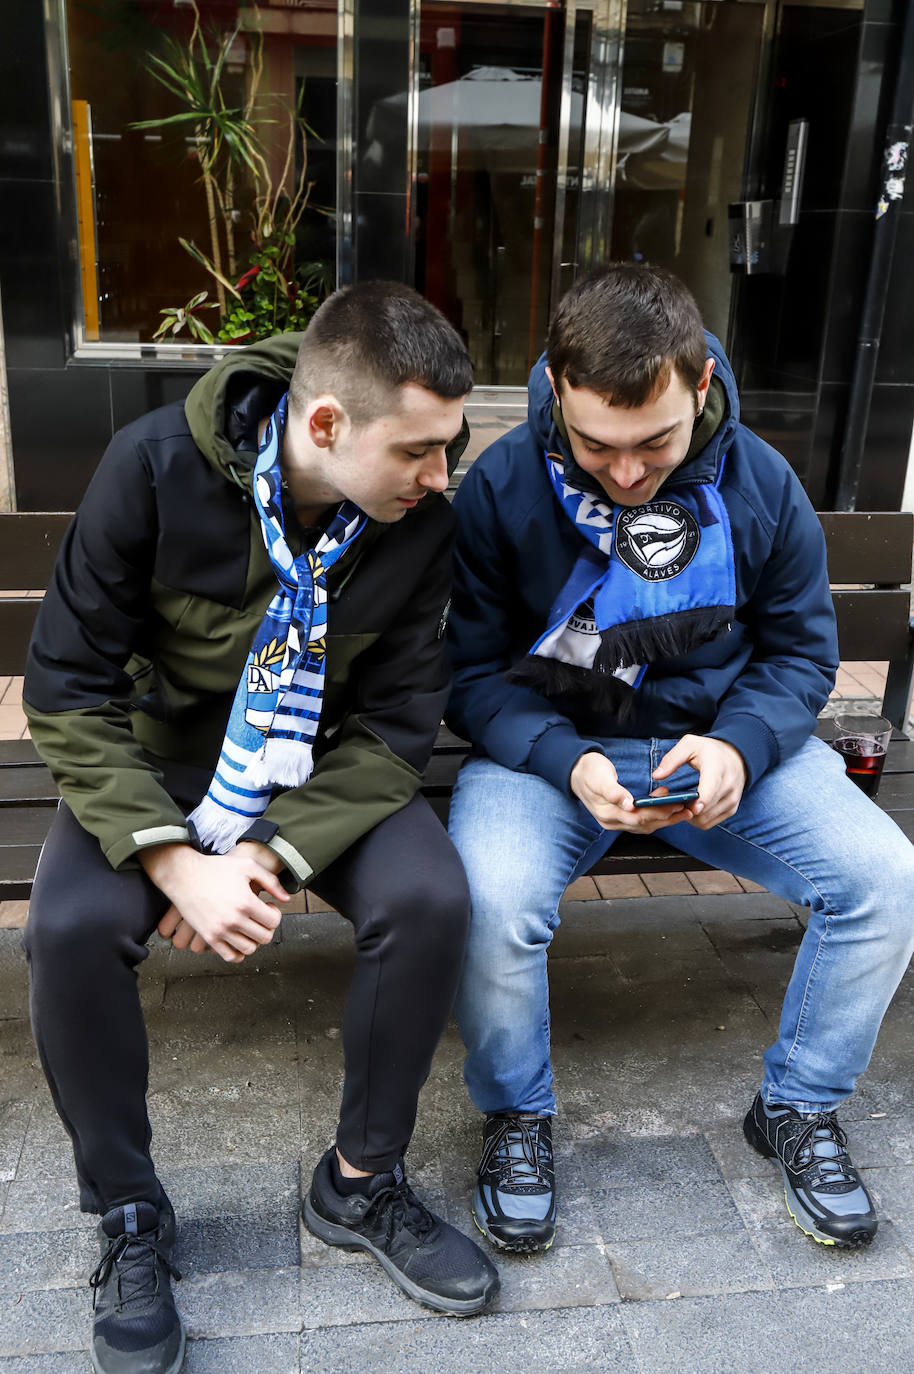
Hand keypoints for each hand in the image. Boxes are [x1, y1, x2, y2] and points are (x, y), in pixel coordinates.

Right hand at [142, 841, 288, 962]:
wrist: (183, 875)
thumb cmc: (216, 867)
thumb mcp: (247, 866)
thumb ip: (271, 881)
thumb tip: (287, 899)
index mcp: (246, 902)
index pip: (273, 921)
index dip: (275, 914)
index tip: (267, 906)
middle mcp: (234, 919)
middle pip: (264, 937)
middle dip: (266, 927)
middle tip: (259, 916)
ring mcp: (220, 931)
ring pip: (249, 949)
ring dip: (253, 939)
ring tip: (248, 925)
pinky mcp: (209, 937)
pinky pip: (230, 956)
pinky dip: (238, 952)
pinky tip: (237, 938)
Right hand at [569, 751, 700, 832]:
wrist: (575, 772)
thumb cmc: (588, 771)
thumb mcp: (599, 776)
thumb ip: (612, 790)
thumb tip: (627, 804)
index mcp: (607, 813)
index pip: (638, 818)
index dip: (658, 813)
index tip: (676, 805)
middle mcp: (611, 821)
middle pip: (644, 824)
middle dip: (667, 817)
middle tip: (687, 809)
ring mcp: (615, 821)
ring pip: (644, 825)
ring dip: (664, 819)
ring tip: (683, 811)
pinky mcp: (619, 817)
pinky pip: (641, 822)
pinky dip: (656, 817)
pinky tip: (667, 808)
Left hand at [651, 734, 746, 829]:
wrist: (736, 756)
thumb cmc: (709, 750)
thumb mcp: (689, 744)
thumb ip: (672, 759)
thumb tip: (656, 776)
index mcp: (717, 768)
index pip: (711, 788)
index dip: (702, 800)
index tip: (691, 807)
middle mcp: (728, 786)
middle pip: (705, 809)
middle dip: (686, 809)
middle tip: (672, 804)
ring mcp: (731, 799)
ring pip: (706, 819)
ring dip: (690, 817)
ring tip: (680, 805)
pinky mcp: (731, 809)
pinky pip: (709, 823)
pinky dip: (697, 820)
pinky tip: (690, 809)